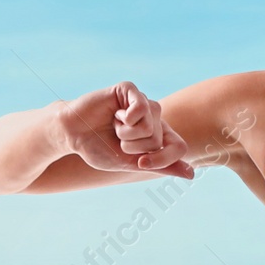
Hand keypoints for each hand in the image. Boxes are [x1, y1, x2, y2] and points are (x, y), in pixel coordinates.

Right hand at [58, 81, 193, 180]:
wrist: (72, 135)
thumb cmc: (100, 148)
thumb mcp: (132, 163)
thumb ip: (162, 166)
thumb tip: (192, 174)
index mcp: (158, 134)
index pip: (179, 147)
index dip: (161, 160)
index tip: (139, 162)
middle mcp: (155, 116)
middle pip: (159, 139)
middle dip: (134, 146)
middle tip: (117, 138)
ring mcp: (143, 101)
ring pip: (150, 126)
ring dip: (126, 133)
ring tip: (114, 126)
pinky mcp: (129, 90)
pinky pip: (141, 108)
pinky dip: (125, 119)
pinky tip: (114, 115)